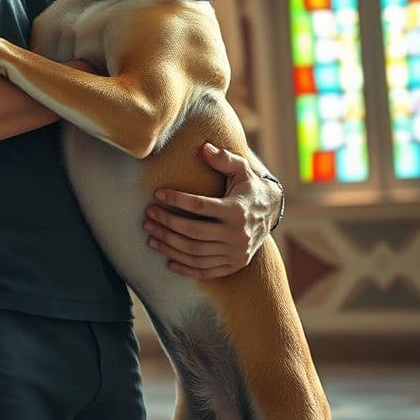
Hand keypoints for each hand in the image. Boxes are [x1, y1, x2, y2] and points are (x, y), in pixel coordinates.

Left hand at [143, 143, 283, 278]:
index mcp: (237, 210)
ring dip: (169, 246)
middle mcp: (238, 234)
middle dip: (166, 224)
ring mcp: (236, 253)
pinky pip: (206, 271)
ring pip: (195, 253)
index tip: (157, 194)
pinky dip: (185, 268)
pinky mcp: (234, 265)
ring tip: (150, 235)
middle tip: (148, 215)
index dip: (176, 200)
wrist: (272, 212)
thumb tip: (204, 147)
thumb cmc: (249, 186)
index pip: (199, 206)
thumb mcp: (241, 169)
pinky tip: (168, 261)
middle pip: (193, 232)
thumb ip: (223, 158)